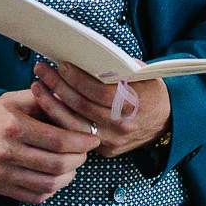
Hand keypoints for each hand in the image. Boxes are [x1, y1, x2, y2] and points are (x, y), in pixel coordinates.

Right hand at [0, 89, 100, 202]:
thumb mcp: (14, 99)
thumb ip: (42, 99)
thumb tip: (70, 99)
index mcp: (14, 127)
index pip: (58, 140)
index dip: (80, 142)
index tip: (92, 140)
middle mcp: (9, 152)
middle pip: (57, 164)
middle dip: (78, 159)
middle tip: (84, 153)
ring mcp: (5, 173)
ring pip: (49, 184)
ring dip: (68, 176)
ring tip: (73, 166)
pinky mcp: (2, 188)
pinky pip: (35, 196)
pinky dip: (51, 190)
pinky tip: (56, 178)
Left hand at [31, 61, 171, 157]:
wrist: (167, 122)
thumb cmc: (151, 93)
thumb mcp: (142, 75)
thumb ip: (118, 67)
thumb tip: (89, 55)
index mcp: (132, 103)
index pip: (97, 91)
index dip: (77, 78)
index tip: (61, 65)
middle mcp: (120, 125)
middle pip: (81, 106)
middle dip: (57, 86)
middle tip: (41, 70)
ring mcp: (111, 140)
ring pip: (73, 125)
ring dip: (52, 105)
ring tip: (38, 88)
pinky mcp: (105, 150)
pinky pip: (78, 136)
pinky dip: (61, 121)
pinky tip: (49, 106)